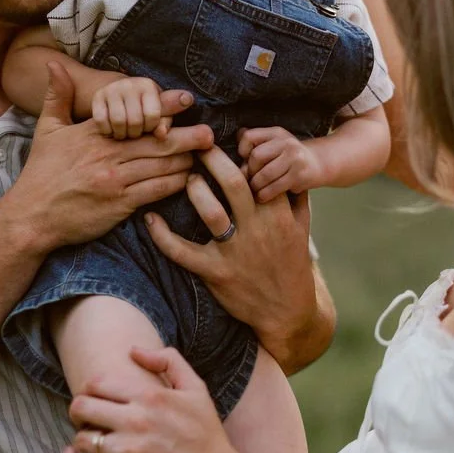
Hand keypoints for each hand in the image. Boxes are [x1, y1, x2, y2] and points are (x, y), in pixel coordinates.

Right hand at [7, 61, 212, 253]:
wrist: (32, 216)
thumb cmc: (41, 173)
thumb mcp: (46, 130)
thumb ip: (56, 96)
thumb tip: (53, 63)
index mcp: (95, 134)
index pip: (135, 116)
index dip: (163, 107)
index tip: (186, 99)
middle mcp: (109, 155)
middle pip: (157, 142)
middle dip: (187, 137)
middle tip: (210, 133)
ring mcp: (116, 181)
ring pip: (161, 166)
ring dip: (185, 161)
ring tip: (205, 155)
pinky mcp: (120, 205)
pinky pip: (156, 191)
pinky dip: (174, 184)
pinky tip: (188, 180)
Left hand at [63, 346, 235, 452]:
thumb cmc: (205, 432)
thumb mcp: (196, 388)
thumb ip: (168, 361)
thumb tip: (133, 350)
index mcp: (150, 396)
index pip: (97, 382)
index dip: (89, 388)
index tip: (95, 397)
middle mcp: (136, 420)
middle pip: (81, 406)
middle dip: (78, 410)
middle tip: (86, 418)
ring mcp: (128, 450)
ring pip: (81, 437)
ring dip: (81, 437)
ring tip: (89, 439)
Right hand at [91, 75, 174, 140]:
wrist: (120, 92)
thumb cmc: (144, 106)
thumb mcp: (158, 111)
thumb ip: (164, 123)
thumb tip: (162, 135)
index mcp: (148, 86)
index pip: (152, 115)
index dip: (151, 127)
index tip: (148, 127)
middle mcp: (129, 84)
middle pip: (134, 121)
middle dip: (136, 133)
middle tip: (135, 132)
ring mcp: (111, 89)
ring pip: (118, 122)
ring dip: (121, 134)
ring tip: (124, 133)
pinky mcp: (97, 96)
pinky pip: (101, 121)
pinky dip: (107, 130)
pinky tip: (112, 129)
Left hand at [143, 144, 321, 368]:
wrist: (286, 311)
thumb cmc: (292, 266)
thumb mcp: (303, 230)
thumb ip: (296, 198)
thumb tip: (290, 170)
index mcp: (278, 215)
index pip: (260, 174)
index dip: (244, 154)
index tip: (231, 141)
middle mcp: (257, 230)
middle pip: (233, 183)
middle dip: (214, 159)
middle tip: (198, 145)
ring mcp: (235, 252)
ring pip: (210, 211)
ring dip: (194, 189)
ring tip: (187, 177)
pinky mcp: (215, 272)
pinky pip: (182, 251)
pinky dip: (162, 235)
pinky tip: (150, 218)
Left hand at [239, 126, 321, 201]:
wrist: (318, 163)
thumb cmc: (289, 156)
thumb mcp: (275, 143)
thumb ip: (256, 143)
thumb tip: (236, 140)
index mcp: (276, 133)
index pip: (249, 136)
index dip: (242, 150)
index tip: (245, 160)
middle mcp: (286, 142)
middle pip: (256, 156)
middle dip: (249, 171)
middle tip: (249, 180)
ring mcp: (295, 158)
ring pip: (264, 174)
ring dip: (256, 186)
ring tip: (255, 190)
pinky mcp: (299, 175)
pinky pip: (275, 188)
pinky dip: (265, 195)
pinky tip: (263, 197)